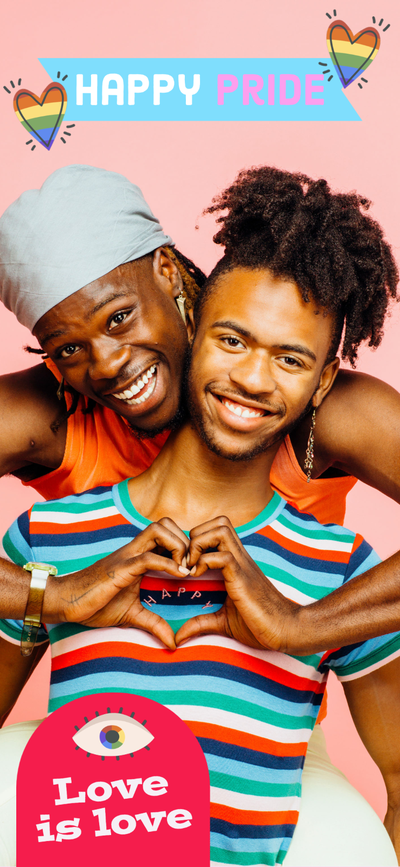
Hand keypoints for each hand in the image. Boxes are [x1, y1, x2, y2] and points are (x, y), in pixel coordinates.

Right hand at [43, 518, 188, 648]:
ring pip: (158, 530)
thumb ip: (154, 623)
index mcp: (138, 556)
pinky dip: (168, 564)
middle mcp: (134, 550)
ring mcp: (127, 557)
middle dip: (185, 540)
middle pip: (166, 523)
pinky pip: (148, 558)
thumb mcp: (131, 614)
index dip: (184, 545)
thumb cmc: (95, 604)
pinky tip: (179, 576)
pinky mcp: (120, 569)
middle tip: (192, 566)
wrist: (65, 602)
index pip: (167, 533)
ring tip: (185, 569)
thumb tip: (173, 643)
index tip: (193, 568)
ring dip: (178, 546)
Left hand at [175, 516, 298, 650]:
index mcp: (236, 563)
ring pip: (221, 529)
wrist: (286, 630)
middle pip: (220, 522)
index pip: (218, 530)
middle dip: (197, 535)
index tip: (187, 564)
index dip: (198, 540)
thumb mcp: (224, 622)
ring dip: (199, 543)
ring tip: (192, 567)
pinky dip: (204, 561)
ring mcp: (243, 565)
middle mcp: (240, 558)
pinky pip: (223, 556)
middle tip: (187, 561)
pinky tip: (198, 577)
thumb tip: (179, 637)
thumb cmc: (259, 625)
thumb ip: (201, 623)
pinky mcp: (243, 578)